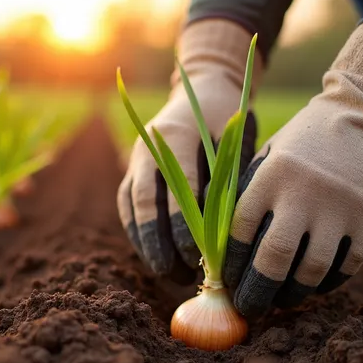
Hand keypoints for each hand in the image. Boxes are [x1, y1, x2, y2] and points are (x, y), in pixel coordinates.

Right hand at [117, 19, 262, 283]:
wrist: (203, 88)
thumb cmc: (229, 116)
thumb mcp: (235, 139)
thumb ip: (227, 177)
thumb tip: (227, 233)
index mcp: (174, 135)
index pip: (175, 188)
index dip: (183, 225)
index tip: (198, 255)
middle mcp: (146, 148)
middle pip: (144, 203)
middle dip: (158, 243)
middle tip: (177, 273)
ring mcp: (135, 160)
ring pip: (130, 209)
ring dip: (145, 244)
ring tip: (168, 274)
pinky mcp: (132, 173)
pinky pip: (128, 209)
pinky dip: (139, 235)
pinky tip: (157, 259)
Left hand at [226, 23, 362, 316]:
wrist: (362, 116)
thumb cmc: (302, 145)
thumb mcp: (267, 159)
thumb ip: (249, 199)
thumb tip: (223, 254)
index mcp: (268, 178)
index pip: (240, 234)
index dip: (230, 266)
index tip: (225, 282)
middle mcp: (302, 194)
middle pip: (273, 260)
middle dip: (256, 293)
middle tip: (248, 308)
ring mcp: (338, 208)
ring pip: (311, 271)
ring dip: (292, 294)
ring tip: (281, 301)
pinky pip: (347, 266)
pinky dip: (328, 283)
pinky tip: (314, 287)